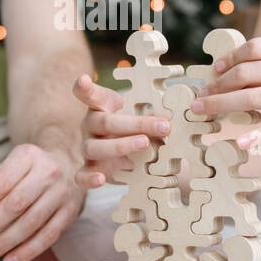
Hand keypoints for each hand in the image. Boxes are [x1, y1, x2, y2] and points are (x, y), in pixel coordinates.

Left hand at [0, 143, 85, 260]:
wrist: (68, 164)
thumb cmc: (30, 170)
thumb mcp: (11, 166)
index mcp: (27, 157)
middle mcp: (48, 173)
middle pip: (13, 206)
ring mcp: (61, 194)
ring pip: (29, 223)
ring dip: (3, 243)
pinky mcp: (70, 213)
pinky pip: (47, 237)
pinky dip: (27, 252)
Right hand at [71, 73, 170, 188]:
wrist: (137, 156)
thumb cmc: (141, 129)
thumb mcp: (150, 118)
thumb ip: (157, 115)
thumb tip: (178, 117)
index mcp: (102, 106)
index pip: (92, 95)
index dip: (85, 88)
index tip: (84, 80)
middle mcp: (91, 125)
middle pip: (105, 122)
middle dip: (135, 124)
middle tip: (162, 126)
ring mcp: (89, 147)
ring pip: (94, 147)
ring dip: (120, 146)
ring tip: (145, 145)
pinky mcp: (90, 169)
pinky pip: (81, 175)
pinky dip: (89, 178)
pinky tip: (100, 180)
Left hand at [189, 36, 260, 150]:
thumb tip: (239, 74)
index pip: (256, 47)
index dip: (230, 58)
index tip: (213, 71)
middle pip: (249, 72)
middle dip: (218, 85)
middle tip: (199, 98)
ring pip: (256, 97)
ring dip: (223, 105)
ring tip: (203, 113)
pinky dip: (256, 136)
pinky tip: (238, 142)